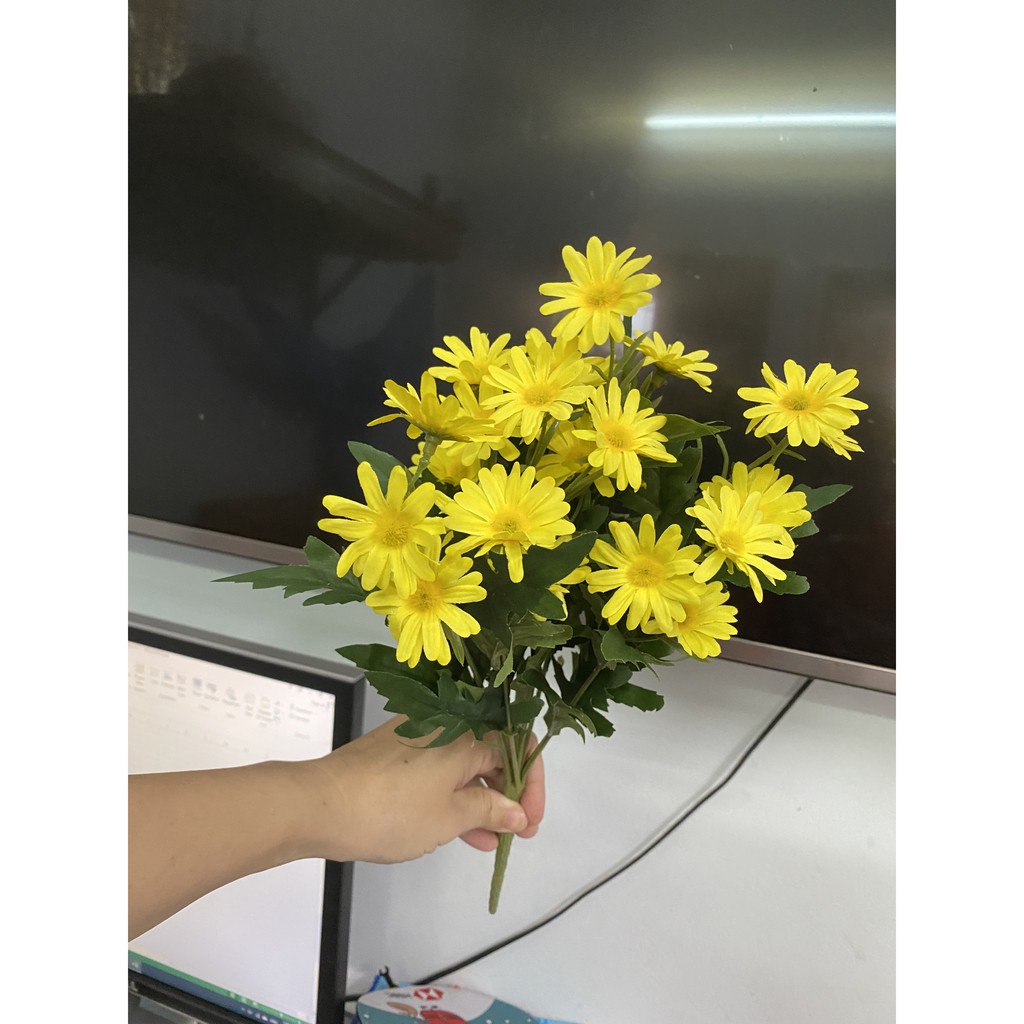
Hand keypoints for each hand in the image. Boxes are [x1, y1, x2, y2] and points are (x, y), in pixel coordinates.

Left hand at [307, 716, 545, 863]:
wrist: (319, 804)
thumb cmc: (391, 810)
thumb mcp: (449, 817)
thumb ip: (490, 811)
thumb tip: (518, 813)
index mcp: (466, 730)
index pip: (518, 745)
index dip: (532, 784)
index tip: (530, 822)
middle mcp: (446, 722)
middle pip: (492, 750)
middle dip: (509, 793)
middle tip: (515, 833)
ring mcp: (419, 733)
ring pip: (464, 762)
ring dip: (482, 799)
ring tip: (489, 842)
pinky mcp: (397, 748)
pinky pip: (439, 767)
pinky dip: (453, 795)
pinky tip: (458, 830)